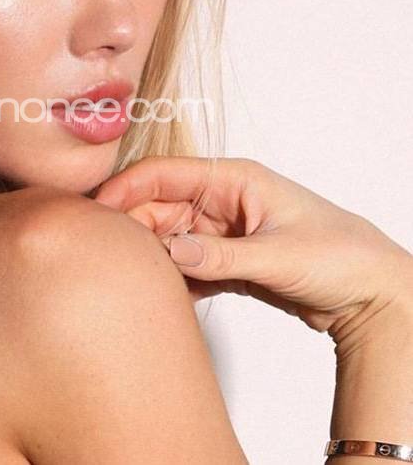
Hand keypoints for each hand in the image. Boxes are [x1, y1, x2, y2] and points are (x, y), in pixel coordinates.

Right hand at [94, 156, 412, 358]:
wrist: (372, 295)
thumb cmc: (340, 256)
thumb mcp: (277, 255)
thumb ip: (219, 256)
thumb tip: (168, 253)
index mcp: (233, 179)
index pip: (164, 174)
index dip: (126, 188)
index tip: (97, 211)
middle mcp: (221, 200)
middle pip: (158, 207)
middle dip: (133, 227)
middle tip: (110, 254)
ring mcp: (221, 231)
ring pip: (167, 237)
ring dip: (151, 255)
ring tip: (132, 277)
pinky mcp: (224, 260)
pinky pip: (185, 264)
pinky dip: (173, 277)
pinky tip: (164, 294)